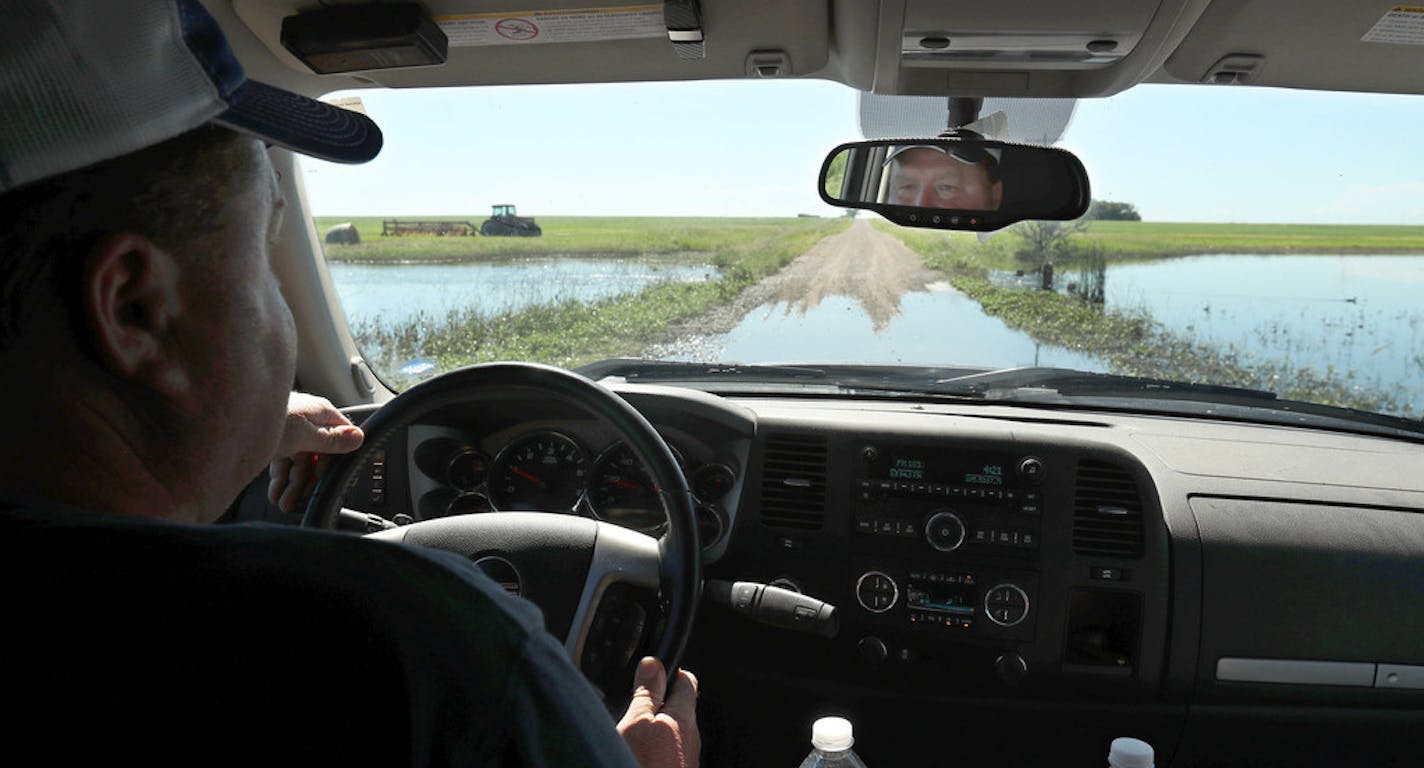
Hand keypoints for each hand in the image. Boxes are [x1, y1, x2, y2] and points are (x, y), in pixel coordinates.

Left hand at [267, 392, 363, 513]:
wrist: (221, 414)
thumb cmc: (264, 418)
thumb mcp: (303, 435)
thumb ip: (331, 440)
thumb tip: (359, 438)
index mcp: (319, 412)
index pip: (340, 437)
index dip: (334, 461)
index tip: (326, 480)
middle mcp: (305, 419)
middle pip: (317, 453)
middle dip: (307, 480)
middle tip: (299, 499)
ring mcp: (287, 429)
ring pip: (298, 460)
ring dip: (292, 484)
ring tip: (282, 502)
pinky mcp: (269, 438)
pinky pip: (281, 461)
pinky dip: (279, 478)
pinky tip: (275, 492)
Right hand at [617, 657, 699, 767]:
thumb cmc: (644, 767)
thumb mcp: (636, 725)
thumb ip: (645, 694)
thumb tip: (652, 663)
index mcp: (684, 717)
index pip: (686, 679)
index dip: (666, 671)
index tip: (648, 672)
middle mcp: (692, 736)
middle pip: (678, 705)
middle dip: (657, 701)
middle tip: (633, 707)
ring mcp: (687, 756)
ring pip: (672, 728)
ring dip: (654, 725)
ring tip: (632, 733)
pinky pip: (668, 747)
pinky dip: (654, 744)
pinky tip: (638, 751)